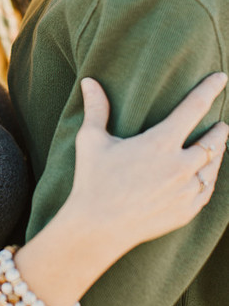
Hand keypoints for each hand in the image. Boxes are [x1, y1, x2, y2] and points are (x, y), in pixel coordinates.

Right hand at [69, 73, 227, 257]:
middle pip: (212, 141)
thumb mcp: (91, 140)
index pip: (193, 108)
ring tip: (219, 145)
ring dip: (218, 152)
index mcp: (160, 143)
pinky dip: (210, 178)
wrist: (98, 228)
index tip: (221, 77)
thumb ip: (96, 108)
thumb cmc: (93, 180)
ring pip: (213, 167)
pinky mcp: (186, 212)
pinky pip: (207, 190)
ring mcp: (186, 192)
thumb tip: (89, 81)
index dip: (209, 90)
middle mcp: (180, 166)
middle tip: (222, 123)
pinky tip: (207, 175)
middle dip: (219, 129)